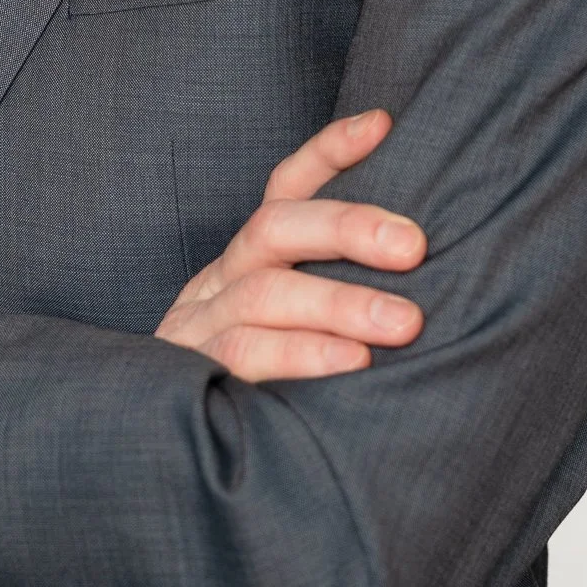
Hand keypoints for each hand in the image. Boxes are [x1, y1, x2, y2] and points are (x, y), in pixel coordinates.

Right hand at [155, 109, 425, 380]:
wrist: (158, 463)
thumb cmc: (258, 391)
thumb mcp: (292, 331)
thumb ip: (336, 298)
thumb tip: (428, 267)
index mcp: (248, 260)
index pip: (285, 187)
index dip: (330, 152)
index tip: (383, 124)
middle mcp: (222, 280)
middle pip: (276, 227)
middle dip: (348, 227)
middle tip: (415, 247)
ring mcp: (199, 326)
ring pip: (265, 292)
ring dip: (339, 301)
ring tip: (406, 323)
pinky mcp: (190, 377)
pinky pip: (243, 355)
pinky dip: (302, 354)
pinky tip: (352, 364)